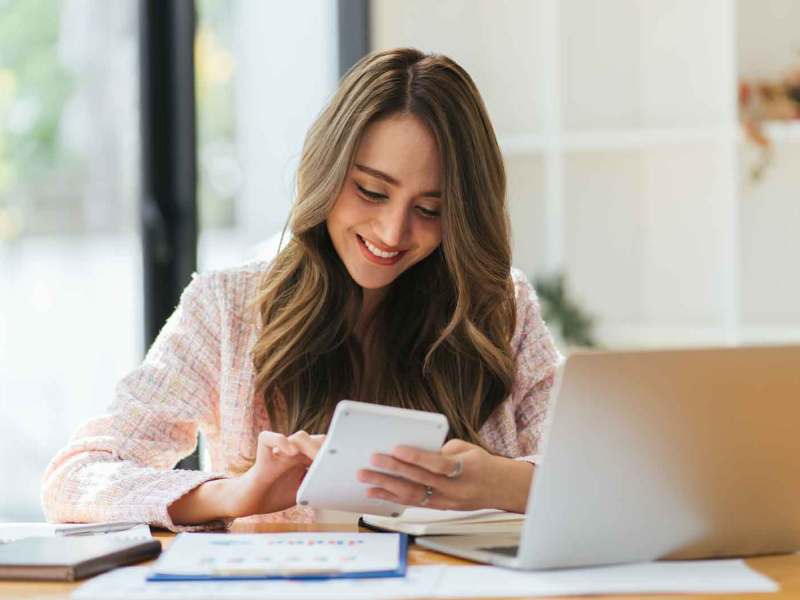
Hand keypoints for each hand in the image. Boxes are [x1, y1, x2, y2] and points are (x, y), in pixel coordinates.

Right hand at [168, 430, 324, 524]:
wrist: (247, 502)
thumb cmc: (274, 494)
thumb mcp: (301, 492)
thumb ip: (316, 486)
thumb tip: (337, 485)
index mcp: (305, 460)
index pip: (325, 448)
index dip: (337, 452)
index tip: (349, 460)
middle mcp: (294, 453)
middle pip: (317, 439)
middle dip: (329, 448)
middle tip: (337, 461)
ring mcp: (279, 454)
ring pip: (297, 436)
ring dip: (311, 446)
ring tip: (317, 458)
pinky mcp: (262, 459)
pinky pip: (267, 439)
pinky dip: (280, 441)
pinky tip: (290, 452)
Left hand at [357, 439, 532, 512]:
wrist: (499, 487)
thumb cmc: (481, 463)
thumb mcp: (466, 449)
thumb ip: (440, 450)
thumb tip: (412, 449)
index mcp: (465, 469)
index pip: (437, 464)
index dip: (416, 457)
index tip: (396, 449)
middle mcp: (455, 489)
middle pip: (420, 480)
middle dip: (393, 470)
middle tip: (372, 462)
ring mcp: (446, 501)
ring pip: (412, 495)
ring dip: (386, 486)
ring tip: (366, 478)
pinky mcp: (439, 507)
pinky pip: (413, 503)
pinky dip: (392, 497)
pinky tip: (376, 492)